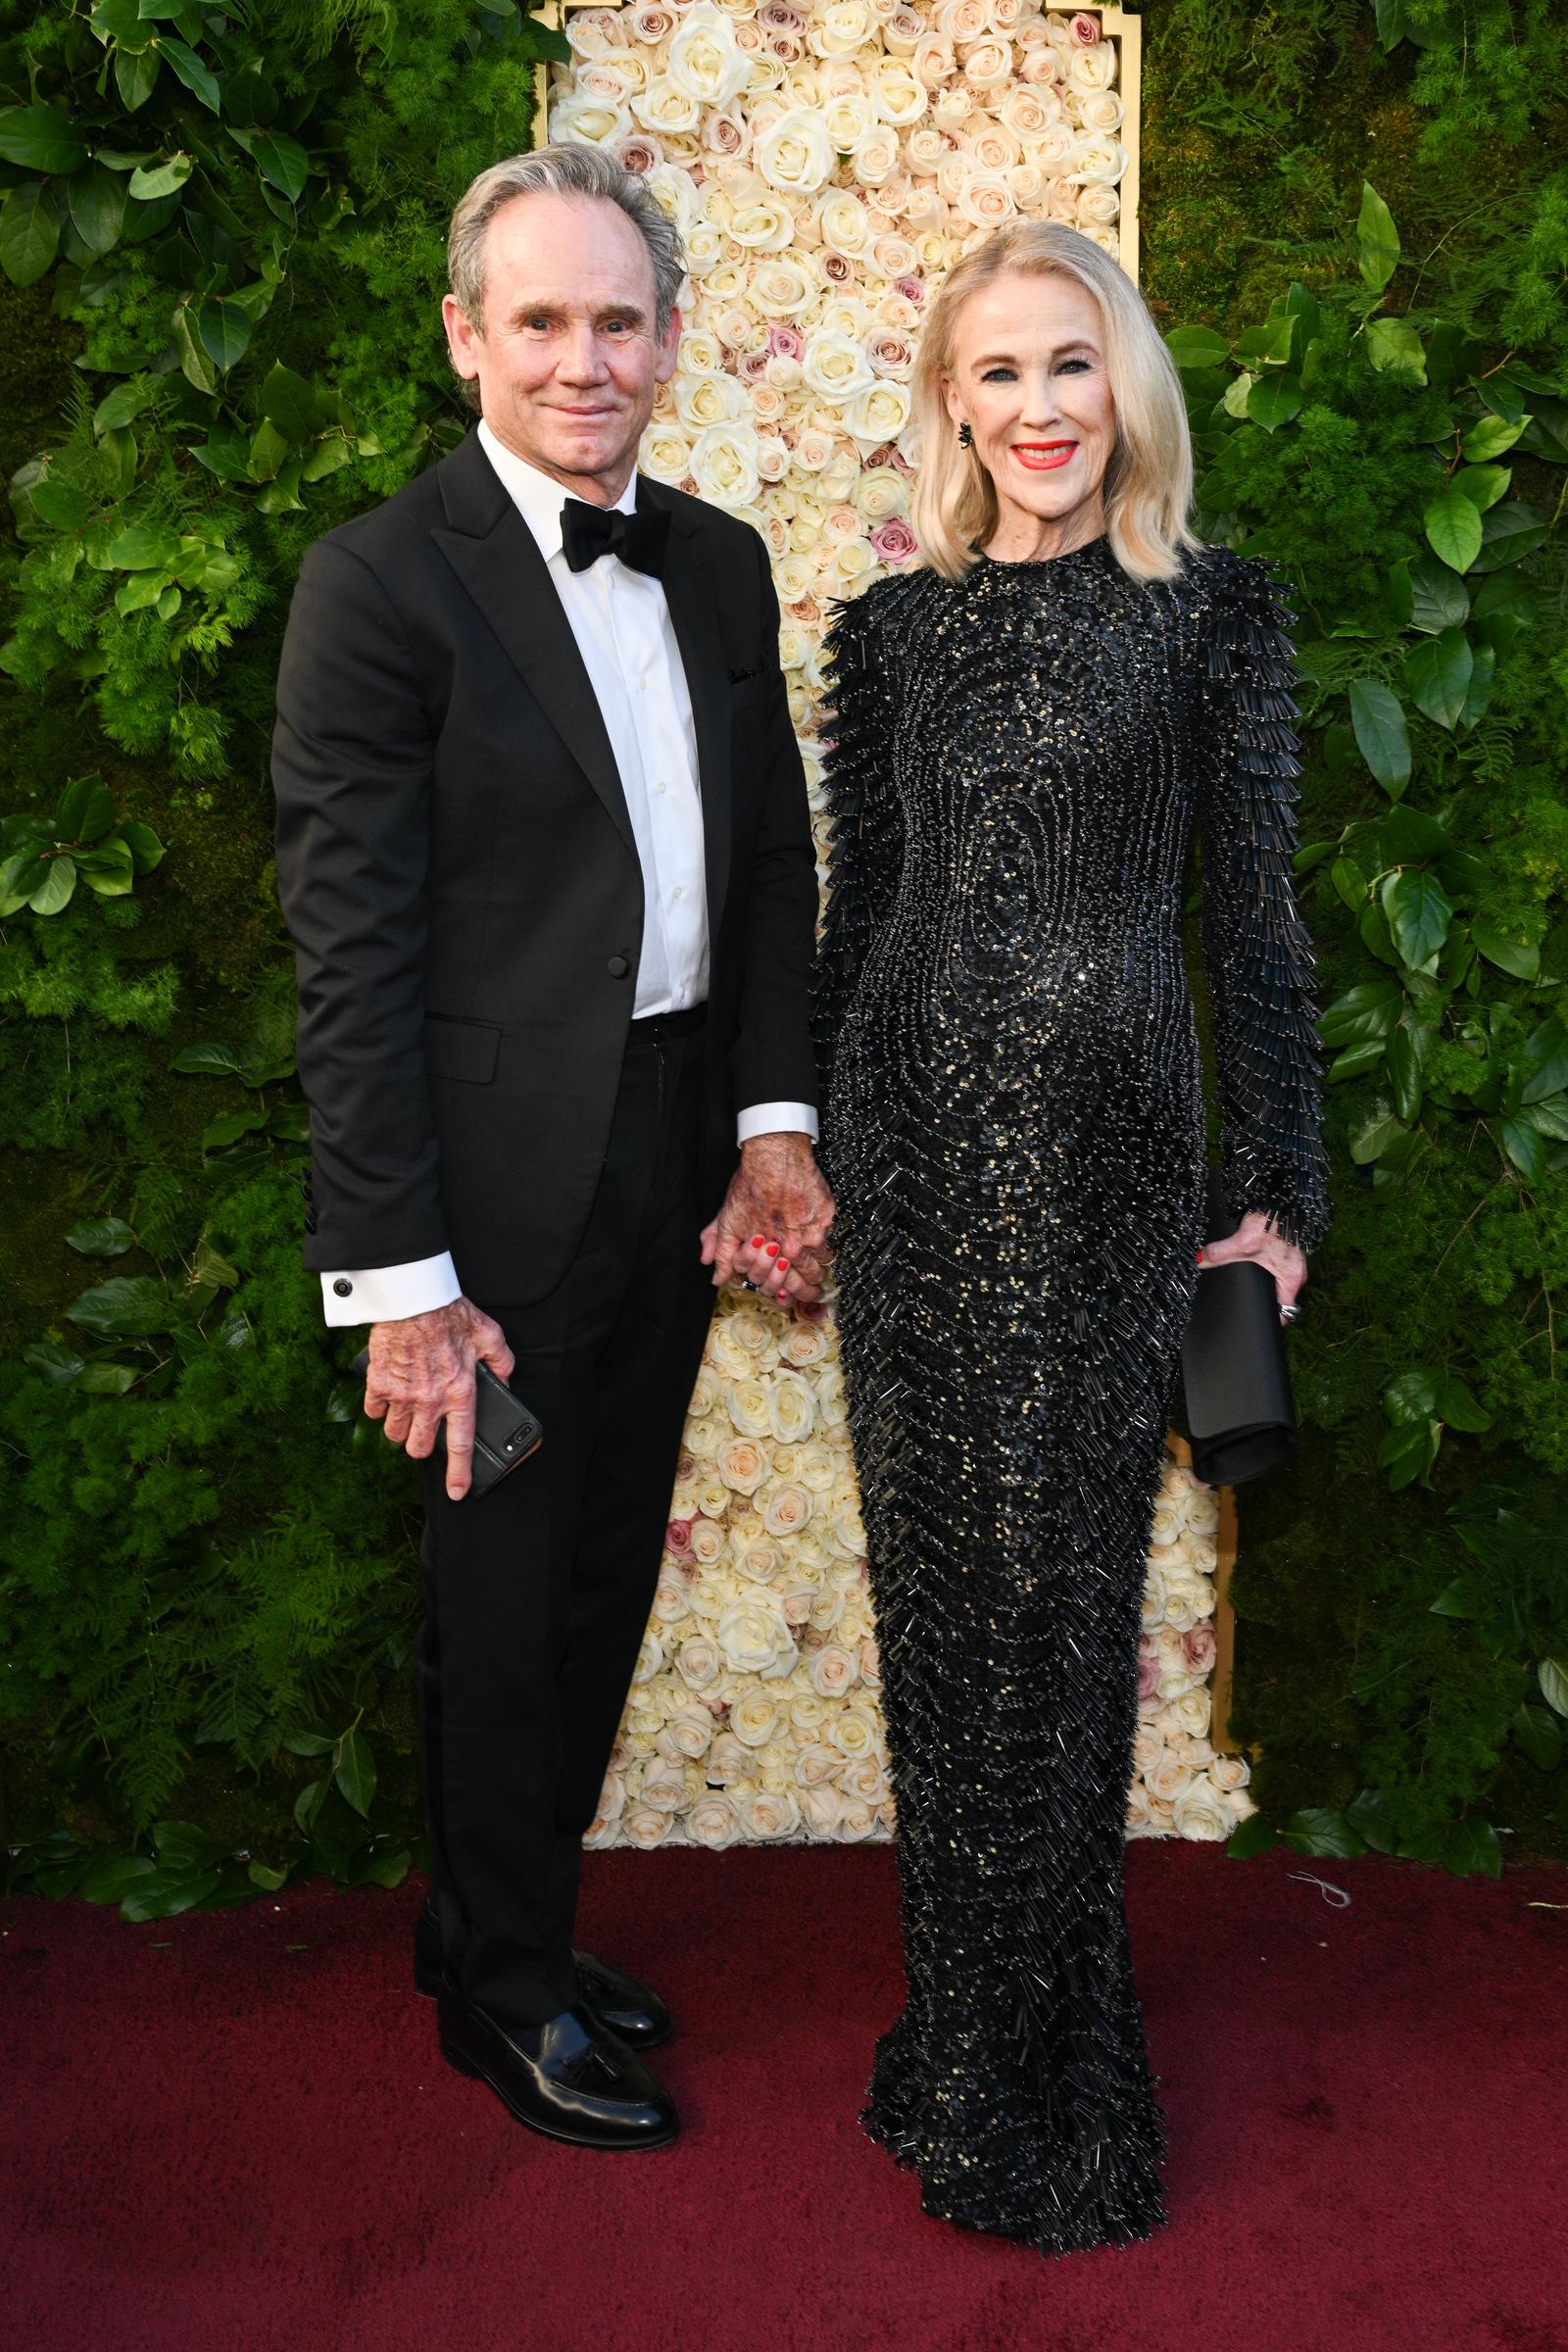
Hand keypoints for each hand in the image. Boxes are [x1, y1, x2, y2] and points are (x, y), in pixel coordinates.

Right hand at [361, 1296, 513, 1501]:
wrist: (411, 1296)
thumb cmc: (449, 1312)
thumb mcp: (489, 1334)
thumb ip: (502, 1361)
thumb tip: (506, 1380)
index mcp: (460, 1392)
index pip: (460, 1444)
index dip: (459, 1473)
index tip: (457, 1492)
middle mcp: (430, 1401)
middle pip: (418, 1448)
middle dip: (421, 1447)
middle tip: (424, 1432)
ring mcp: (401, 1395)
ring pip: (395, 1434)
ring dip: (400, 1428)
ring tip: (407, 1412)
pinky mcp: (378, 1384)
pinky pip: (374, 1411)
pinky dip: (379, 1408)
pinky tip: (388, 1394)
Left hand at [700, 1133, 834, 1306]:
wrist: (774, 1157)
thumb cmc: (751, 1185)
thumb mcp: (728, 1221)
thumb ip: (723, 1253)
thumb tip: (717, 1277)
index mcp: (766, 1253)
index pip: (776, 1287)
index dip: (779, 1292)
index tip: (785, 1294)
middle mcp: (791, 1248)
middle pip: (803, 1283)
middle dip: (805, 1290)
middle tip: (810, 1291)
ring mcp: (811, 1235)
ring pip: (819, 1266)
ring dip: (817, 1272)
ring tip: (818, 1276)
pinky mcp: (825, 1219)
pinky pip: (828, 1243)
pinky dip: (824, 1247)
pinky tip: (820, 1248)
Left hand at [1197, 1210, 1307, 1320]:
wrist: (1284, 1197)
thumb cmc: (1273, 1221)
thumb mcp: (1243, 1241)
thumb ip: (1219, 1254)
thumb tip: (1199, 1261)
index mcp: (1291, 1279)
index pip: (1285, 1312)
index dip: (1271, 1321)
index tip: (1255, 1322)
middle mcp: (1295, 1273)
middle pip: (1280, 1299)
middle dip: (1263, 1302)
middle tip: (1244, 1304)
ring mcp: (1293, 1262)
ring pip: (1278, 1282)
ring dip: (1265, 1285)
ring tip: (1246, 1287)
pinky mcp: (1287, 1251)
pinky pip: (1277, 1268)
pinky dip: (1266, 1269)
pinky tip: (1252, 1265)